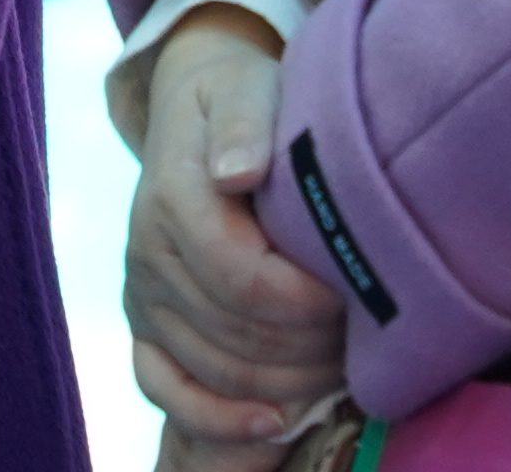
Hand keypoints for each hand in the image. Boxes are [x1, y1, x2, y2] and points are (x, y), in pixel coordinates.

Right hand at [127, 8, 349, 459]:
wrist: (196, 108)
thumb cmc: (238, 97)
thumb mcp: (244, 87)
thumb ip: (244, 123)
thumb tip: (237, 172)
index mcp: (172, 199)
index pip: (243, 281)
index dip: (308, 303)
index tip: (357, 293)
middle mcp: (146, 254)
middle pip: (236, 336)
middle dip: (311, 346)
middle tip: (367, 334)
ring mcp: (142, 295)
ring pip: (216, 369)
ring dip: (288, 380)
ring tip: (344, 365)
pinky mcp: (145, 323)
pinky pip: (163, 388)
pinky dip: (217, 417)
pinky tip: (273, 422)